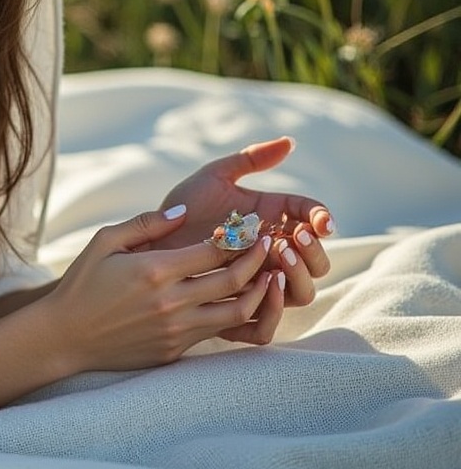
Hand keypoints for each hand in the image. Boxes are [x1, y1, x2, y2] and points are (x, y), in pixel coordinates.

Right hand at [43, 209, 279, 374]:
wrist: (66, 337)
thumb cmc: (83, 284)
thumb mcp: (104, 242)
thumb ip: (145, 224)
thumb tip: (183, 213)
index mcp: (154, 270)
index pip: (214, 250)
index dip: (239, 236)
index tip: (253, 224)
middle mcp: (172, 302)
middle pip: (234, 279)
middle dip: (258, 259)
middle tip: (270, 244)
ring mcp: (177, 330)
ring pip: (238, 311)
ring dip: (260, 291)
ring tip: (271, 275)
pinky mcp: (177, 350)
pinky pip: (219, 331)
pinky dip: (239, 314)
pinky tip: (244, 299)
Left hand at [154, 136, 333, 306]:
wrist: (148, 238)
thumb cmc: (181, 206)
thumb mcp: (215, 177)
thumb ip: (250, 160)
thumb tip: (290, 142)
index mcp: (274, 221)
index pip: (313, 221)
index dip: (321, 220)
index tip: (318, 220)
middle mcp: (272, 255)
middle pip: (316, 263)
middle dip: (314, 250)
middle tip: (295, 236)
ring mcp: (257, 283)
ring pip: (300, 294)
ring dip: (299, 276)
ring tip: (280, 254)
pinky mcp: (236, 309)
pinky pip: (264, 325)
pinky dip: (273, 309)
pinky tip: (265, 282)